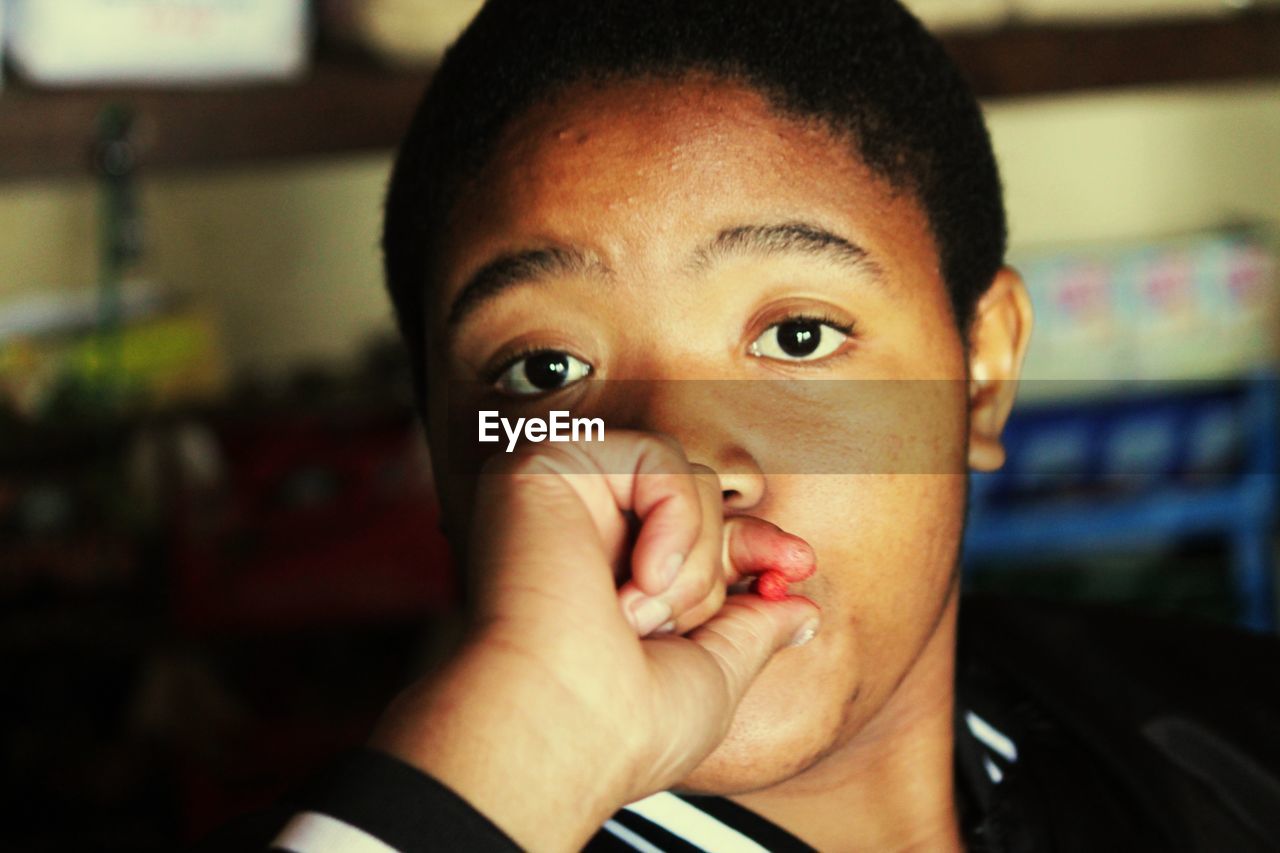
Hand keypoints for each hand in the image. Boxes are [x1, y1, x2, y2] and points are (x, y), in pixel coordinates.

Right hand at [370, 432, 820, 850]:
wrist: (558, 729)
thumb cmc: (622, 727)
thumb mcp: (711, 678)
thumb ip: (751, 631)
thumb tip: (801, 612)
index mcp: (608, 581)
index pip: (695, 533)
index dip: (752, 544)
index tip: (798, 567)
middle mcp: (583, 535)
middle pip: (695, 494)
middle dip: (731, 548)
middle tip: (737, 598)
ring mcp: (564, 497)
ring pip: (683, 474)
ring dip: (694, 556)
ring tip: (645, 615)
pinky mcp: (548, 464)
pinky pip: (654, 455)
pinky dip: (673, 517)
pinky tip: (638, 581)